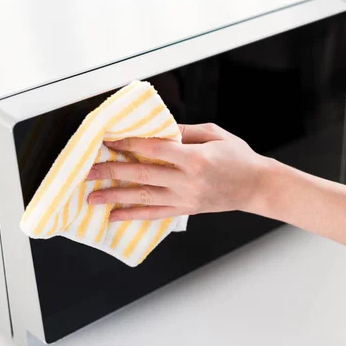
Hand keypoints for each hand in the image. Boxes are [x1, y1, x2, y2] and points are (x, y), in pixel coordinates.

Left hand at [87, 123, 269, 220]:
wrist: (257, 186)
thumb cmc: (239, 157)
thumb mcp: (215, 134)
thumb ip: (185, 131)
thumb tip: (157, 129)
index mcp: (194, 158)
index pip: (153, 150)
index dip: (128, 144)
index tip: (109, 141)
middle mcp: (187, 180)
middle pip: (142, 175)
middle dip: (112, 172)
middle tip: (88, 171)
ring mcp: (186, 198)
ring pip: (144, 198)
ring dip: (116, 197)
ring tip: (93, 197)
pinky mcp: (187, 209)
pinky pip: (155, 214)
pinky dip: (133, 215)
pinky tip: (115, 216)